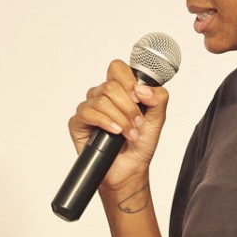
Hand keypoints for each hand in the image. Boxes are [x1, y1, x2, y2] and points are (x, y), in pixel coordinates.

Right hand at [67, 59, 168, 193]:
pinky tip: (114, 132)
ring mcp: (89, 108)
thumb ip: (158, 98)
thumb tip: (141, 89)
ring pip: (102, 100)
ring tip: (129, 133)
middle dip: (129, 107)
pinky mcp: (78, 122)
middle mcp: (102, 95)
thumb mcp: (158, 118)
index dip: (129, 80)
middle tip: (137, 123)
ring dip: (120, 119)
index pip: (118, 68)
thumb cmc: (141, 142)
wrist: (130, 168)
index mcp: (120, 89)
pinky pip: (88, 113)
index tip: (139, 98)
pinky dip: (105, 122)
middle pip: (111, 85)